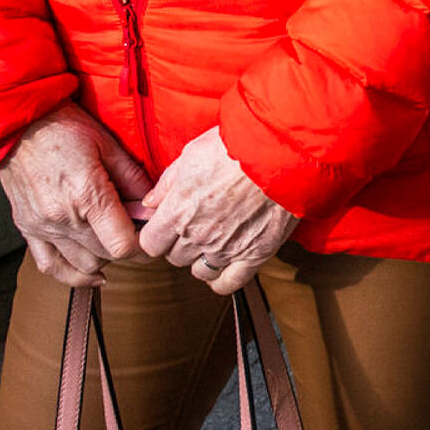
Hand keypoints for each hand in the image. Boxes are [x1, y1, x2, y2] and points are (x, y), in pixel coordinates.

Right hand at [0, 104, 152, 288]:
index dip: (143, 247)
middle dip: (126, 249)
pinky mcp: (28, 228)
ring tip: (112, 242)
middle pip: (105, 256)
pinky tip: (90, 272)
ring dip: (103, 259)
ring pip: (82, 265)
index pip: (122, 245)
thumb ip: (133, 179)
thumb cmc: (64, 127)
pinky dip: (71, 274)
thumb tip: (152, 205)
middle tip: (136, 233)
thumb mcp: (108, 145)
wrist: (18, 123)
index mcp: (87, 195)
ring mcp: (42, 227)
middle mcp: (63, 218)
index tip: (151, 238)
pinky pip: (50, 265)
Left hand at [137, 127, 299, 295]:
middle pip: (174, 257)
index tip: (164, 225)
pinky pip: (229, 282)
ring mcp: (226, 249)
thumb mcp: (192, 153)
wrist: (279, 153)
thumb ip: (167, 183)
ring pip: (199, 271)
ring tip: (211, 240)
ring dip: (200, 258)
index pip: (150, 244)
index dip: (156, 234)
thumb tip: (151, 202)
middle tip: (193, 225)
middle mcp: (198, 237)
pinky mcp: (254, 254)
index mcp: (177, 212)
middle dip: (179, 242)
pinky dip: (221, 280)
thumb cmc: (235, 147)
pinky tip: (222, 267)